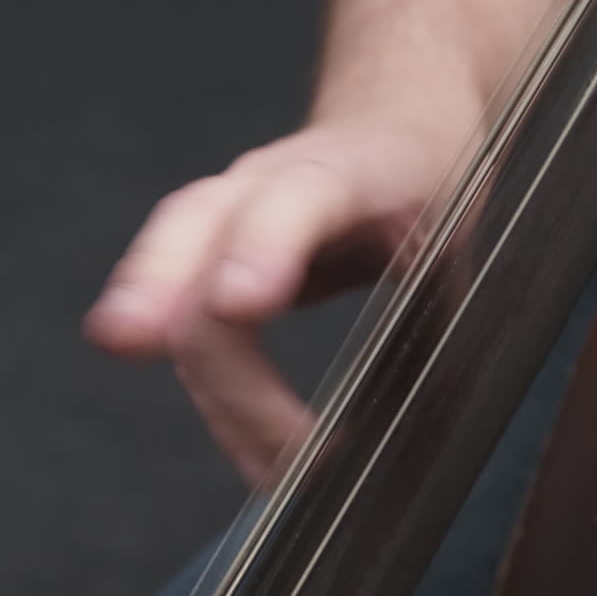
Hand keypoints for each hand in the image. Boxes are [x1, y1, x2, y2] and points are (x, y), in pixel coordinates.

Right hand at [84, 116, 463, 486]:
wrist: (395, 120)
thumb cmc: (430, 175)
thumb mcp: (463, 223)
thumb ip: (441, 301)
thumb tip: (433, 429)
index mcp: (341, 163)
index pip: (294, 194)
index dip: (261, 246)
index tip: (240, 304)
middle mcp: (264, 183)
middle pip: (189, 228)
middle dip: (156, 291)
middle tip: (132, 347)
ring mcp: (226, 220)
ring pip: (171, 283)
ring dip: (215, 387)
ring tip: (279, 476)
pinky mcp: (210, 262)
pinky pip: (192, 330)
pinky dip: (223, 401)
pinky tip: (262, 459)